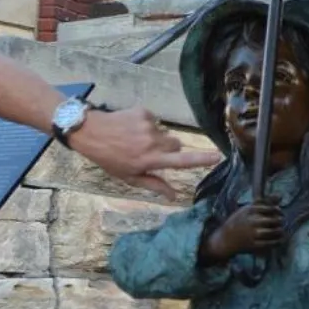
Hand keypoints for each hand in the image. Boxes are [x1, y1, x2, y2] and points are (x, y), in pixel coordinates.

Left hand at [70, 106, 217, 197]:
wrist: (91, 132)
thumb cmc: (110, 158)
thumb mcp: (129, 177)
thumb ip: (154, 184)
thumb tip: (174, 196)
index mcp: (150, 160)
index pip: (181, 161)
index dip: (201, 160)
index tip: (217, 157)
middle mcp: (153, 142)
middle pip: (176, 146)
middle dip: (168, 150)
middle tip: (148, 154)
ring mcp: (149, 125)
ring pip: (165, 133)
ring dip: (155, 138)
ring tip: (135, 141)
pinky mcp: (145, 112)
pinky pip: (155, 120)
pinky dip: (146, 125)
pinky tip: (131, 128)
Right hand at [201, 200, 283, 262]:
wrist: (225, 239)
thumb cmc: (237, 222)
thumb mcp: (247, 209)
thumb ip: (264, 202)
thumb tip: (280, 195)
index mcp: (249, 211)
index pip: (269, 208)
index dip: (277, 210)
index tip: (279, 212)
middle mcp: (252, 221)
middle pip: (273, 220)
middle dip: (279, 220)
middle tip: (281, 221)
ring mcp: (252, 234)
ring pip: (272, 232)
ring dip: (279, 231)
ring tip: (281, 230)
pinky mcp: (253, 245)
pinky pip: (269, 243)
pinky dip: (276, 242)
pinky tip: (280, 240)